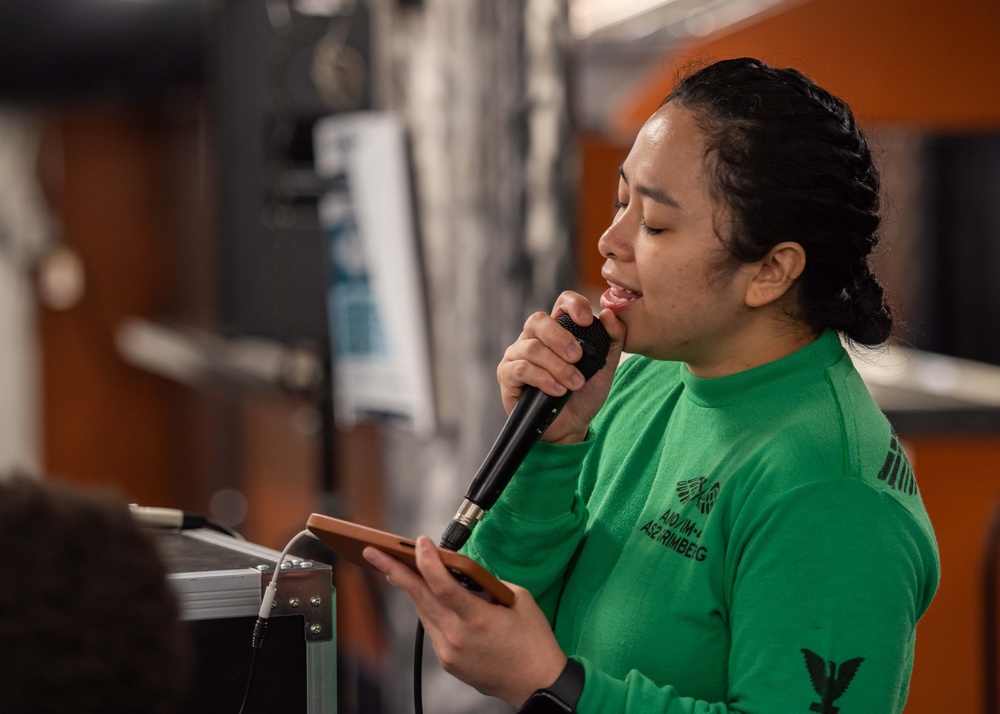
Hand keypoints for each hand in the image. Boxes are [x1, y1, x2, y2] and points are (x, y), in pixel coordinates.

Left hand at [363, 537, 566, 707]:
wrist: (536, 683)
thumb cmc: (533, 641)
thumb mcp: (518, 599)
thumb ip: (488, 584)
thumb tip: (464, 573)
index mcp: (478, 619)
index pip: (443, 586)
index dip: (427, 562)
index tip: (418, 543)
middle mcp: (458, 637)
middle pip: (420, 597)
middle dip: (394, 570)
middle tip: (373, 552)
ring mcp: (449, 651)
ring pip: (423, 611)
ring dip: (412, 588)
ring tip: (395, 566)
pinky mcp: (448, 661)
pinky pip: (432, 627)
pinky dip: (430, 609)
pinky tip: (429, 596)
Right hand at [498, 291, 626, 443]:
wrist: (571, 427)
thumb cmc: (584, 394)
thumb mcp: (605, 368)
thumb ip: (612, 340)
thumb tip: (609, 315)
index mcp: (557, 330)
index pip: (561, 303)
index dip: (573, 305)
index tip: (587, 321)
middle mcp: (534, 338)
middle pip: (538, 320)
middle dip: (560, 338)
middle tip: (578, 358)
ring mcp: (517, 355)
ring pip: (532, 348)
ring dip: (557, 367)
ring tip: (574, 384)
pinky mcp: (507, 375)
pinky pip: (521, 368)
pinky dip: (543, 379)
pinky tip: (558, 391)